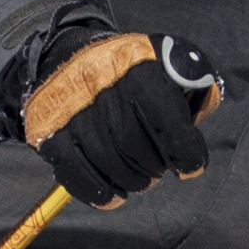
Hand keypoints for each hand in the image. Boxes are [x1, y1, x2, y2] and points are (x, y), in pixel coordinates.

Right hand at [21, 31, 217, 206]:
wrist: (67, 54)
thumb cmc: (128, 66)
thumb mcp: (167, 60)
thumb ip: (192, 87)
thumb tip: (197, 118)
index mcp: (139, 70)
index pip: (168, 126)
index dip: (185, 153)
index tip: (190, 164)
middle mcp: (103, 90)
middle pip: (135, 148)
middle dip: (155, 166)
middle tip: (159, 168)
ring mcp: (73, 114)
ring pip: (109, 164)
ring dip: (132, 181)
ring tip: (140, 178)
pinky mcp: (51, 134)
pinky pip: (76, 175)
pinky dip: (99, 192)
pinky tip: (115, 194)